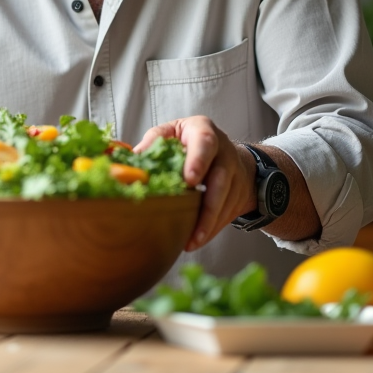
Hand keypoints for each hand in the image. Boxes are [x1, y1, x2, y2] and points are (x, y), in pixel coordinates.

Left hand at [136, 116, 255, 250]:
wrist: (224, 151)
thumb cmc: (189, 141)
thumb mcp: (172, 132)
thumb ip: (155, 141)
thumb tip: (133, 158)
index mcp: (203, 131)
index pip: (205, 143)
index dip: (198, 161)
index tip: (189, 181)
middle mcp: (224, 151)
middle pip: (220, 179)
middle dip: (208, 204)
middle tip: (193, 226)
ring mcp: (235, 173)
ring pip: (226, 201)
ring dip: (209, 224)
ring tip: (192, 241)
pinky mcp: (239, 193)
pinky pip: (227, 214)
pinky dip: (212, 229)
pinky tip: (197, 240)